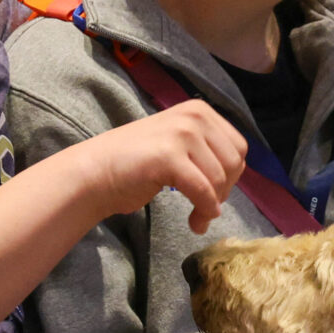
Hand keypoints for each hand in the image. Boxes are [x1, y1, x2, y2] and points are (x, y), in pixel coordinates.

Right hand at [69, 101, 246, 231]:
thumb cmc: (135, 164)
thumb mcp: (178, 143)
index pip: (238, 147)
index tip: (214, 192)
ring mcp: (181, 133)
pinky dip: (203, 211)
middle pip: (234, 163)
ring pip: (220, 179)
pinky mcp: (169, 156)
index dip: (231, 176)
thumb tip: (237, 172)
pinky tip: (194, 222)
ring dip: (212, 206)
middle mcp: (194, 116)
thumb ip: (207, 149)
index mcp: (199, 110)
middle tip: (205, 206)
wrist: (95, 172)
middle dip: (224, 191)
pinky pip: (203, 191)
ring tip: (197, 217)